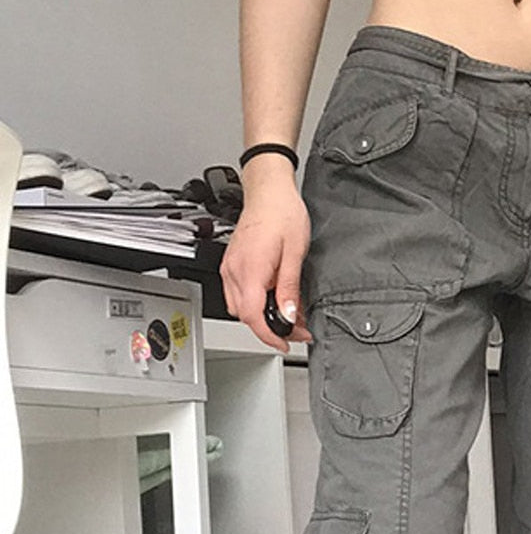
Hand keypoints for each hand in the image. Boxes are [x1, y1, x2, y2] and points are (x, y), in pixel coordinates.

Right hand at [220, 164, 313, 353]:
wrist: (269, 190)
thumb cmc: (282, 213)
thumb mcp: (295, 254)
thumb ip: (290, 288)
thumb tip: (290, 315)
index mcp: (249, 269)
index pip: (252, 316)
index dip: (269, 336)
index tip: (285, 343)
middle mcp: (234, 270)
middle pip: (246, 315)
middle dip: (271, 328)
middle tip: (297, 330)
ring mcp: (230, 267)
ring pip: (240, 307)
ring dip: (263, 316)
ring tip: (289, 316)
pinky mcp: (233, 264)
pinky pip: (239, 293)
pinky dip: (257, 302)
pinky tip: (275, 299)